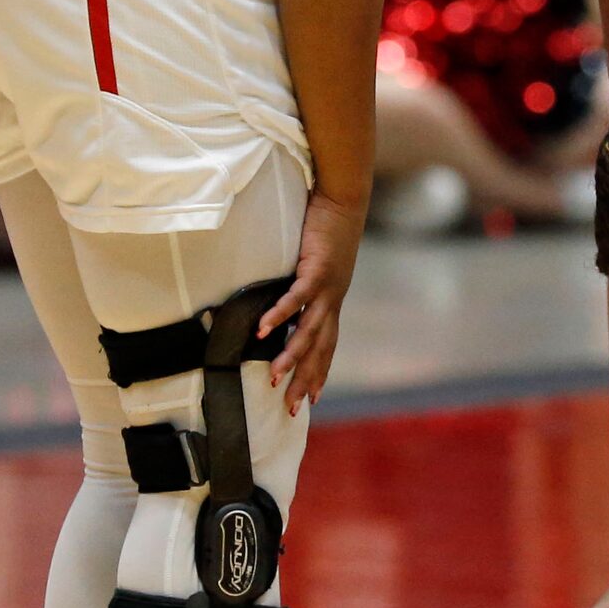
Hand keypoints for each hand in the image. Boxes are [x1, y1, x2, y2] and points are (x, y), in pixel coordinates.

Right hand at [261, 187, 366, 414]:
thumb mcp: (315, 266)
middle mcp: (333, 300)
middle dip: (305, 379)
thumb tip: (281, 302)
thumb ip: (302, 286)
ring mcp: (328, 286)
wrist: (344, 199)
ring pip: (309, 330)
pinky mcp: (316, 268)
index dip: (319, 373)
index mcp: (332, 302)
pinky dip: (280, 314)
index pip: (327, 346)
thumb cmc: (327, 230)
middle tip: (290, 408)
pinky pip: (297, 297)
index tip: (310, 399)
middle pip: (320, 349)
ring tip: (272, 377)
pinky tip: (263, 330)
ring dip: (290, 355)